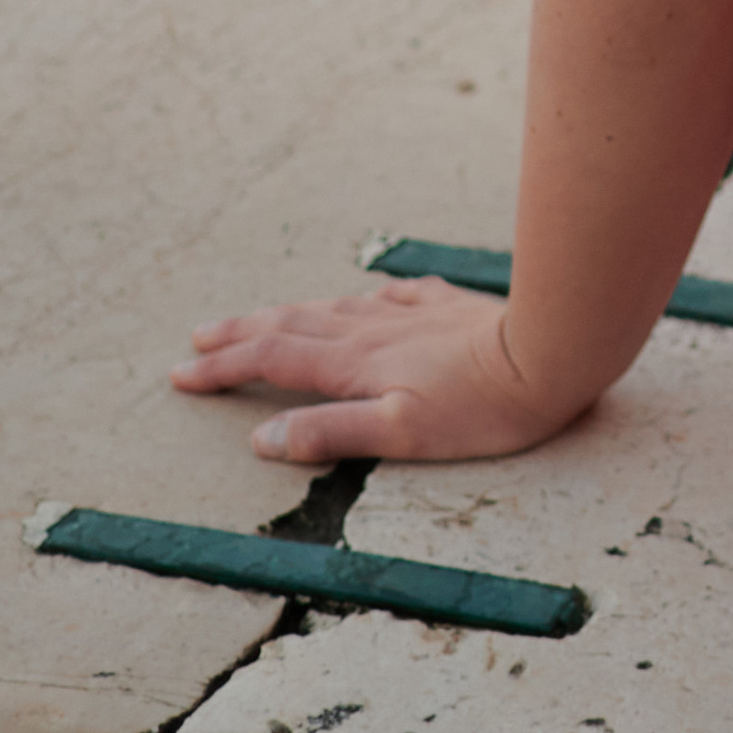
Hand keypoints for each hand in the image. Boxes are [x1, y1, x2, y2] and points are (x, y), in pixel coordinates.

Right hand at [170, 274, 580, 466]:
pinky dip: (358, 299)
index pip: (274, 361)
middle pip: (293, 326)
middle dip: (240, 334)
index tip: (182, 375)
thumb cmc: (482, 407)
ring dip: (288, 314)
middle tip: (198, 338)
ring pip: (333, 307)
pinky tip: (365, 297)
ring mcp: (411, 312)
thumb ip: (333, 433)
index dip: (225, 368)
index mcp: (357, 363)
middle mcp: (375, 329)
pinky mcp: (445, 305)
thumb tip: (264, 437)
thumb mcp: (401, 434)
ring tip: (261, 318)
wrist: (550, 348)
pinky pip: (387, 295)